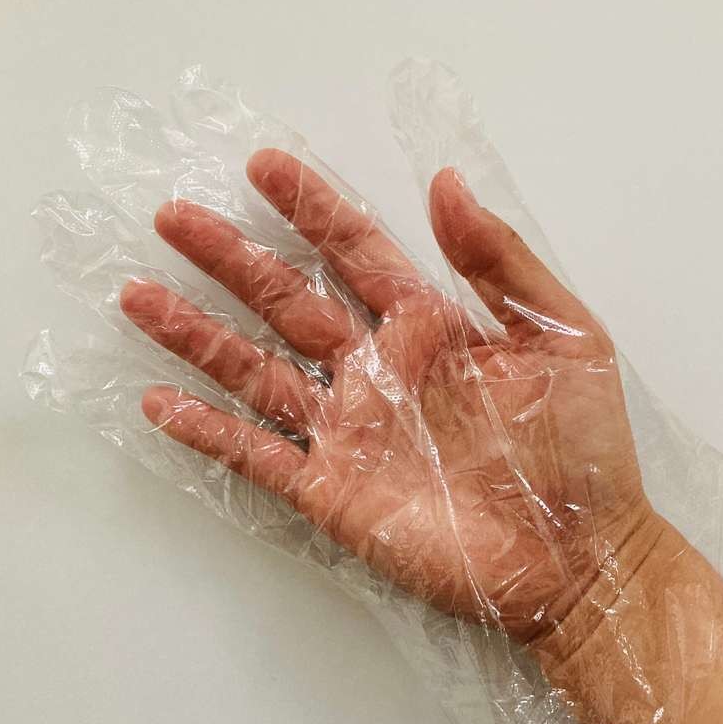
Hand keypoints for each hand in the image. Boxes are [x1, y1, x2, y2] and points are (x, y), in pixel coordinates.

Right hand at [121, 150, 662, 641]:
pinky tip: (160, 403)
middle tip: (174, 216)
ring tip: (138, 295)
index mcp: (430, 326)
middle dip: (230, 258)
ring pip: (256, 370)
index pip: (356, 251)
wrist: (580, 558)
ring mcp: (350, 431)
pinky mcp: (334, 492)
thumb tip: (445, 182)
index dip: (312, 207)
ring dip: (197, 335)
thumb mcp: (563, 338)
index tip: (265, 165)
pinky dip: (209, 432)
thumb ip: (501, 263)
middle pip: (287, 299)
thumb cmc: (584, 449)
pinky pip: (258, 455)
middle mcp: (378, 370)